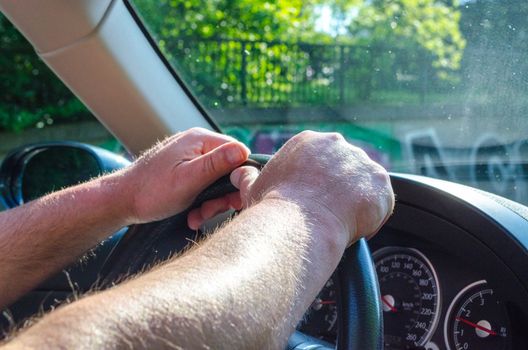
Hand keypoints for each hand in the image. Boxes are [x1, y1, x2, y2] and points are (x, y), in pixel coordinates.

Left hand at [121, 128, 249, 224]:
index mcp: (200, 139)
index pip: (239, 153)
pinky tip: (192, 214)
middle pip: (229, 169)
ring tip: (197, 217)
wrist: (121, 201)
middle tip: (209, 212)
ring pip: (217, 180)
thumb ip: (216, 164)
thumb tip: (243, 150)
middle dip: (222, 195)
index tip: (231, 200)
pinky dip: (202, 201)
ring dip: (211, 202)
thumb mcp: (188, 180)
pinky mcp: (184, 168)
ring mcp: (190, 155)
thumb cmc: (151, 192)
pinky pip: (204, 183)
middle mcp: (197, 143)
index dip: (240, 178)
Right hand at [228, 131, 394, 244]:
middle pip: (344, 167)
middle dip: (340, 188)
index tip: (315, 199)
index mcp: (308, 142)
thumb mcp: (256, 188)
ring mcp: (361, 162)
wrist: (298, 224)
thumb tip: (239, 173)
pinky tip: (355, 226)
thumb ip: (250, 178)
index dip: (320, 182)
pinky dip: (373, 214)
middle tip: (328, 212)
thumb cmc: (274, 208)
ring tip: (341, 222)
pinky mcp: (380, 183)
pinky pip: (382, 200)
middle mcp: (337, 145)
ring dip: (357, 200)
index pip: (321, 159)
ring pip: (364, 183)